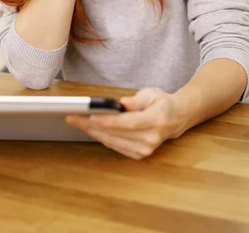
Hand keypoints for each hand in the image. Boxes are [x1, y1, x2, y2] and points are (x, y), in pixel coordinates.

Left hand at [66, 88, 186, 158]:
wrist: (176, 119)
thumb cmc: (161, 103)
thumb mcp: (151, 94)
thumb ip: (136, 100)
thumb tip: (120, 104)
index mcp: (155, 121)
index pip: (126, 123)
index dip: (105, 121)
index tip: (87, 117)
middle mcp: (150, 139)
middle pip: (115, 134)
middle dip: (91, 126)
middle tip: (73, 118)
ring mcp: (146, 150)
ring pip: (113, 142)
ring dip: (93, 132)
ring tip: (77, 122)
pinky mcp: (140, 155)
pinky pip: (116, 147)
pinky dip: (102, 138)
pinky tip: (91, 130)